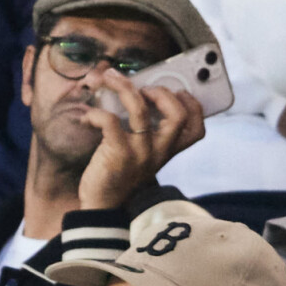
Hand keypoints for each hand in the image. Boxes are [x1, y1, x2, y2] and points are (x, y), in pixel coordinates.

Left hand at [77, 69, 204, 208]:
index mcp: (168, 149)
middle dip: (161, 92)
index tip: (178, 92)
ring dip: (124, 88)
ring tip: (109, 80)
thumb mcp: (143, 152)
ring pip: (140, 110)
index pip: (196, 130)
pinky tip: (88, 117)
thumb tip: (129, 86)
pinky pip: (110, 121)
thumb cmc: (121, 171)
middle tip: (143, 88)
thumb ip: (146, 127)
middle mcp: (159, 151)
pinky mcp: (118, 154)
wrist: (103, 204)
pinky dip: (96, 113)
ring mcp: (140, 153)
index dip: (193, 106)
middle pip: (178, 115)